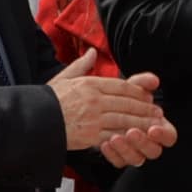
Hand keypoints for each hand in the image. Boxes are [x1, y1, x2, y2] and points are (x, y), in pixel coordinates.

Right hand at [51, 52, 175, 162]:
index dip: (138, 91)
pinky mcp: (90, 135)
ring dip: (142, 122)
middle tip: (158, 112)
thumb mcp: (63, 78)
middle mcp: (94, 99)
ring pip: (124, 119)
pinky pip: (114, 135)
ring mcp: (93, 117)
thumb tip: (92, 52)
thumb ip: (81, 65)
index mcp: (89, 84)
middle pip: (127, 102)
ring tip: (154, 125)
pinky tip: (137, 138)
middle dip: (145, 108)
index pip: (121, 85)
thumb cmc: (47, 100)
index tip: (148, 95)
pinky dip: (128, 136)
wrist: (33, 121)